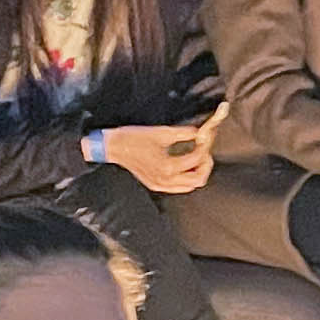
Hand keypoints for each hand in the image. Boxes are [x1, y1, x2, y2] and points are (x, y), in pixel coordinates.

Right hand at [96, 120, 214, 193]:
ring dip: (197, 172)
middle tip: (204, 151)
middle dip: (205, 164)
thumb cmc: (135, 138)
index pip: (196, 159)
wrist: (115, 146)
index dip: (203, 148)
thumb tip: (199, 132)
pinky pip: (178, 188)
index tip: (204, 139)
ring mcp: (160, 185)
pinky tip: (186, 167)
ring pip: (190, 186)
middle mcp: (165, 180)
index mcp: (167, 166)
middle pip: (198, 179)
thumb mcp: (162, 132)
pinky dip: (186, 179)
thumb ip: (184, 133)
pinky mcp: (156, 186)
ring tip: (196, 158)